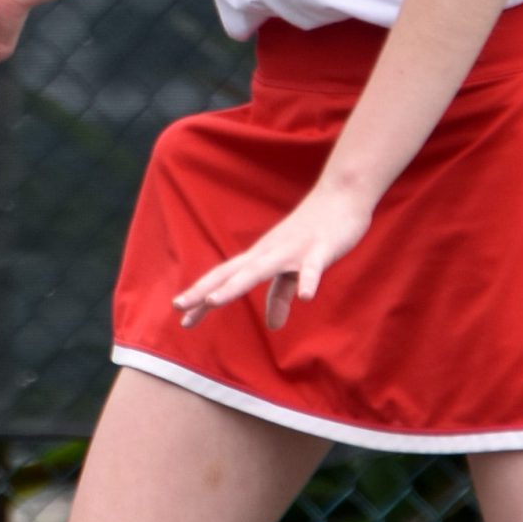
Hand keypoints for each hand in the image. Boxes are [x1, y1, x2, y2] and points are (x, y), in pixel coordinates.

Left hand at [172, 181, 373, 332]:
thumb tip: (273, 325)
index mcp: (261, 257)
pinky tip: (306, 298)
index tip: (182, 318)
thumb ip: (281, 295)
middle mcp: (270, 252)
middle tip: (179, 307)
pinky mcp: (320, 248)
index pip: (224, 278)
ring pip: (261, 269)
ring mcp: (293, 249)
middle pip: (232, 273)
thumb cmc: (315, 232)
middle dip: (205, 290)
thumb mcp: (294, 269)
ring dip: (236, 285)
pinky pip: (313, 267)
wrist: (343, 195)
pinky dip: (308, 280)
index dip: (203, 296)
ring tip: (214, 302)